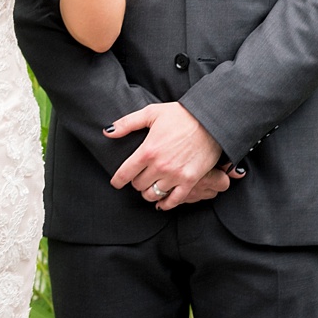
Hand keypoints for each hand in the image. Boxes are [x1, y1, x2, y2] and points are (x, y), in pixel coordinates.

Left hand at [104, 102, 225, 211]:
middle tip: (139, 177)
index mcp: (148, 150)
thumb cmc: (181, 115)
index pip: (125, 173)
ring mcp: (175, 175)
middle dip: (136, 182)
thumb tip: (107, 132)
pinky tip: (161, 202)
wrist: (210, 121)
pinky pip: (174, 200)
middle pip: (138, 185)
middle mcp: (160, 166)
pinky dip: (165, 204)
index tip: (116, 182)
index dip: (118, 180)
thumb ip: (127, 123)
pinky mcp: (190, 180)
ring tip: (149, 187)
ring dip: (148, 192)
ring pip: (153, 194)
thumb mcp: (151, 113)